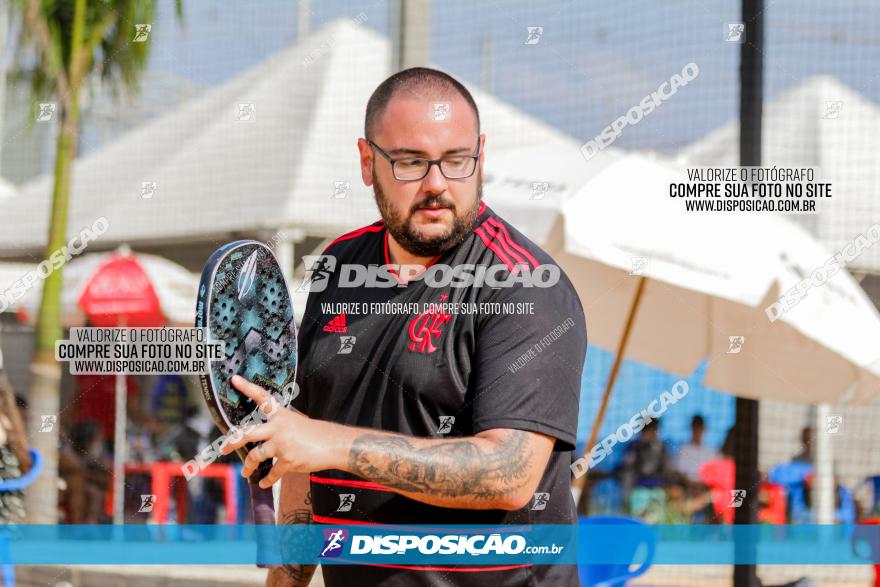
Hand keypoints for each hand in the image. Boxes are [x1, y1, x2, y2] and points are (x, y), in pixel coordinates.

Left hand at [220, 375, 345, 487]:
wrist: (334, 444)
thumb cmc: (318, 433)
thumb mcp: (298, 422)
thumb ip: (280, 427)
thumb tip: (267, 438)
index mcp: (281, 415)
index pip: (262, 397)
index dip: (248, 387)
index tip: (235, 380)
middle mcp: (278, 428)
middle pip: (247, 433)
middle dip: (232, 442)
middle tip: (223, 448)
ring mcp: (282, 445)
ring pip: (256, 456)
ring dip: (249, 467)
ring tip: (246, 472)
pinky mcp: (287, 460)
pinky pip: (272, 473)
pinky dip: (267, 480)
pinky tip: (264, 483)